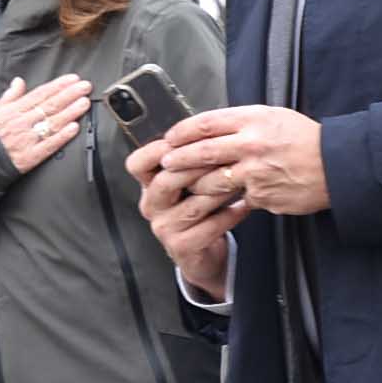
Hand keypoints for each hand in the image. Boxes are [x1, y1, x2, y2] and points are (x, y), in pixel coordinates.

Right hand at [0, 74, 89, 172]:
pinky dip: (62, 136)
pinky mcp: (31, 156)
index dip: (58, 86)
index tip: (72, 79)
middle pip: (50, 105)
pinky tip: (74, 128)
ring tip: (84, 103)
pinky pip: (49, 145)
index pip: (40, 94)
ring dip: (70, 112)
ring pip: (52, 122)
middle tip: (85, 86)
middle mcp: (22, 122)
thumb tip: (19, 81)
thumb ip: (9, 96)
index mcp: (14, 110)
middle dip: (70, 94)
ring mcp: (28, 139)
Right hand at [129, 137, 248, 297]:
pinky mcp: (181, 247)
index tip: (182, 140)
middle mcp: (151, 206)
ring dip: (219, 191)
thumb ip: (190, 161)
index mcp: (149, 186)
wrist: (203, 254)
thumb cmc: (200, 211)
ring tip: (240, 180)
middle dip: (197, 167)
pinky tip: (244, 206)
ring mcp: (164, 228)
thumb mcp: (190, 184)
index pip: (137, 164)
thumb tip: (208, 128)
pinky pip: (209, 228)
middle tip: (223, 156)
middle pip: (166, 180)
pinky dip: (230, 215)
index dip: (156, 150)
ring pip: (192, 205)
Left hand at [158, 105, 329, 215]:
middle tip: (165, 164)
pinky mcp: (262, 196)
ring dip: (196, 186)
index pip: (206, 123)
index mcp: (253, 120)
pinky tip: (225, 202)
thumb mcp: (273, 117)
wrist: (337, 164)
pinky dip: (230, 201)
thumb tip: (208, 131)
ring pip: (212, 182)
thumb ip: (241, 123)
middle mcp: (251, 145)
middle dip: (177, 160)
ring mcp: (256, 173)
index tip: (170, 138)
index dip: (182, 132)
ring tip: (189, 186)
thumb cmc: (305, 139)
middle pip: (202, 152)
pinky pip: (237, 200)